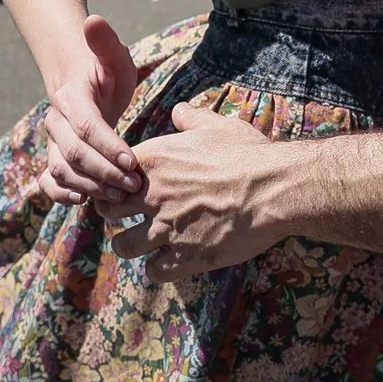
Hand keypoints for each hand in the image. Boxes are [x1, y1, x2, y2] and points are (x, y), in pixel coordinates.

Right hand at [32, 15, 145, 205]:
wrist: (81, 81)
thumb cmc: (104, 69)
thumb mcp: (112, 54)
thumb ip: (104, 41)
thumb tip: (92, 20)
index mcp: (71, 97)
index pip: (87, 126)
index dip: (107, 146)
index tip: (132, 160)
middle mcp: (56, 122)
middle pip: (74, 154)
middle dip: (105, 172)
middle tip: (136, 184)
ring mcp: (53, 143)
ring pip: (62, 171)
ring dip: (90, 187)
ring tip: (122, 196)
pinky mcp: (54, 159)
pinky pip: (49, 182)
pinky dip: (61, 195)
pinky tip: (84, 201)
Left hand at [104, 104, 281, 279]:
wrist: (274, 188)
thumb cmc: (248, 154)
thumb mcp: (218, 127)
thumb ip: (191, 119)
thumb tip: (179, 110)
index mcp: (154, 161)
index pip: (110, 174)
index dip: (117, 182)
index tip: (128, 188)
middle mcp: (152, 196)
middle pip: (108, 212)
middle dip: (116, 214)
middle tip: (131, 216)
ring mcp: (165, 229)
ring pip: (124, 246)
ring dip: (131, 245)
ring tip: (144, 243)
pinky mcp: (184, 257)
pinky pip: (154, 271)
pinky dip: (159, 268)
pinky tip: (170, 260)